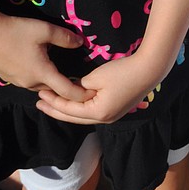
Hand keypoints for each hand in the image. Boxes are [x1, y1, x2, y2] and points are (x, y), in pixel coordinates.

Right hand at [0, 14, 90, 99]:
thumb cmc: (16, 31)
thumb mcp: (45, 30)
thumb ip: (65, 37)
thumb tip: (81, 42)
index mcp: (42, 73)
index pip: (67, 91)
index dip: (81, 95)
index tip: (92, 95)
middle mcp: (30, 82)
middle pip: (53, 91)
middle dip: (65, 89)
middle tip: (78, 83)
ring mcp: (17, 81)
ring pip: (39, 86)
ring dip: (50, 83)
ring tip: (59, 75)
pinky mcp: (7, 77)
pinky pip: (27, 81)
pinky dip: (36, 77)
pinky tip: (37, 65)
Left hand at [37, 51, 164, 124]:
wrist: (149, 70)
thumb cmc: (122, 72)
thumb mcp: (96, 77)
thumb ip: (80, 86)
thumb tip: (74, 89)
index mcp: (98, 113)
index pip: (69, 110)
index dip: (54, 102)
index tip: (40, 94)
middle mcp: (104, 119)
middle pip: (74, 118)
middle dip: (56, 110)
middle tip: (39, 104)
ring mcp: (111, 116)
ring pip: (82, 116)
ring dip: (66, 110)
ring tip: (52, 104)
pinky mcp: (115, 110)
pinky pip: (91, 112)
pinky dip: (78, 108)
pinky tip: (71, 103)